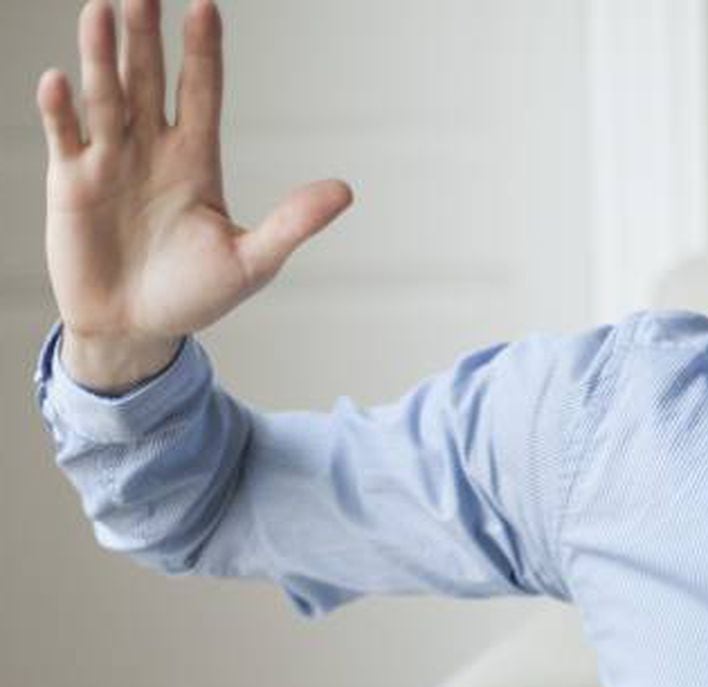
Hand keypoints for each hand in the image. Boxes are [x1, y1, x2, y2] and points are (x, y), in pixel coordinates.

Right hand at [37, 0, 351, 390]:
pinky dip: (62, 110)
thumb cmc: (195, 295)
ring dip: (103, 55)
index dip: (202, 51)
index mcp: (196, 160)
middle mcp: (151, 149)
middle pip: (149, 79)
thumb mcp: (252, 262)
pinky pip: (66, 136)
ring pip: (107, 95)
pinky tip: (59, 80)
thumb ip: (292, 223)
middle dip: (148, 37)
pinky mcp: (72, 182)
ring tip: (104, 10)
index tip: (205, 5)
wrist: (137, 329)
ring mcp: (109, 160)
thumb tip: (345, 190)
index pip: (201, 92)